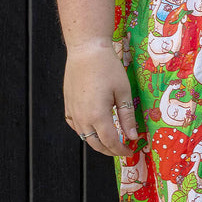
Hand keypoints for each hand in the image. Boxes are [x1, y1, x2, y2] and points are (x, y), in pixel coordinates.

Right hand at [63, 39, 137, 156]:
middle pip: (96, 144)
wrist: (86, 50)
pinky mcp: (68, 106)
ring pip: (84, 137)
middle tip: (122, 148)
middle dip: (110, 150)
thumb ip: (127, 116)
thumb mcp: (123, 91)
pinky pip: (75, 126)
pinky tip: (94, 127)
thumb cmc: (107, 67)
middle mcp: (82, 118)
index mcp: (97, 115)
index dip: (121, 150)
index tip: (131, 151)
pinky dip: (85, 132)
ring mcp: (72, 112)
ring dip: (98, 142)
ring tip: (111, 139)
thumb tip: (133, 136)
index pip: (110, 142)